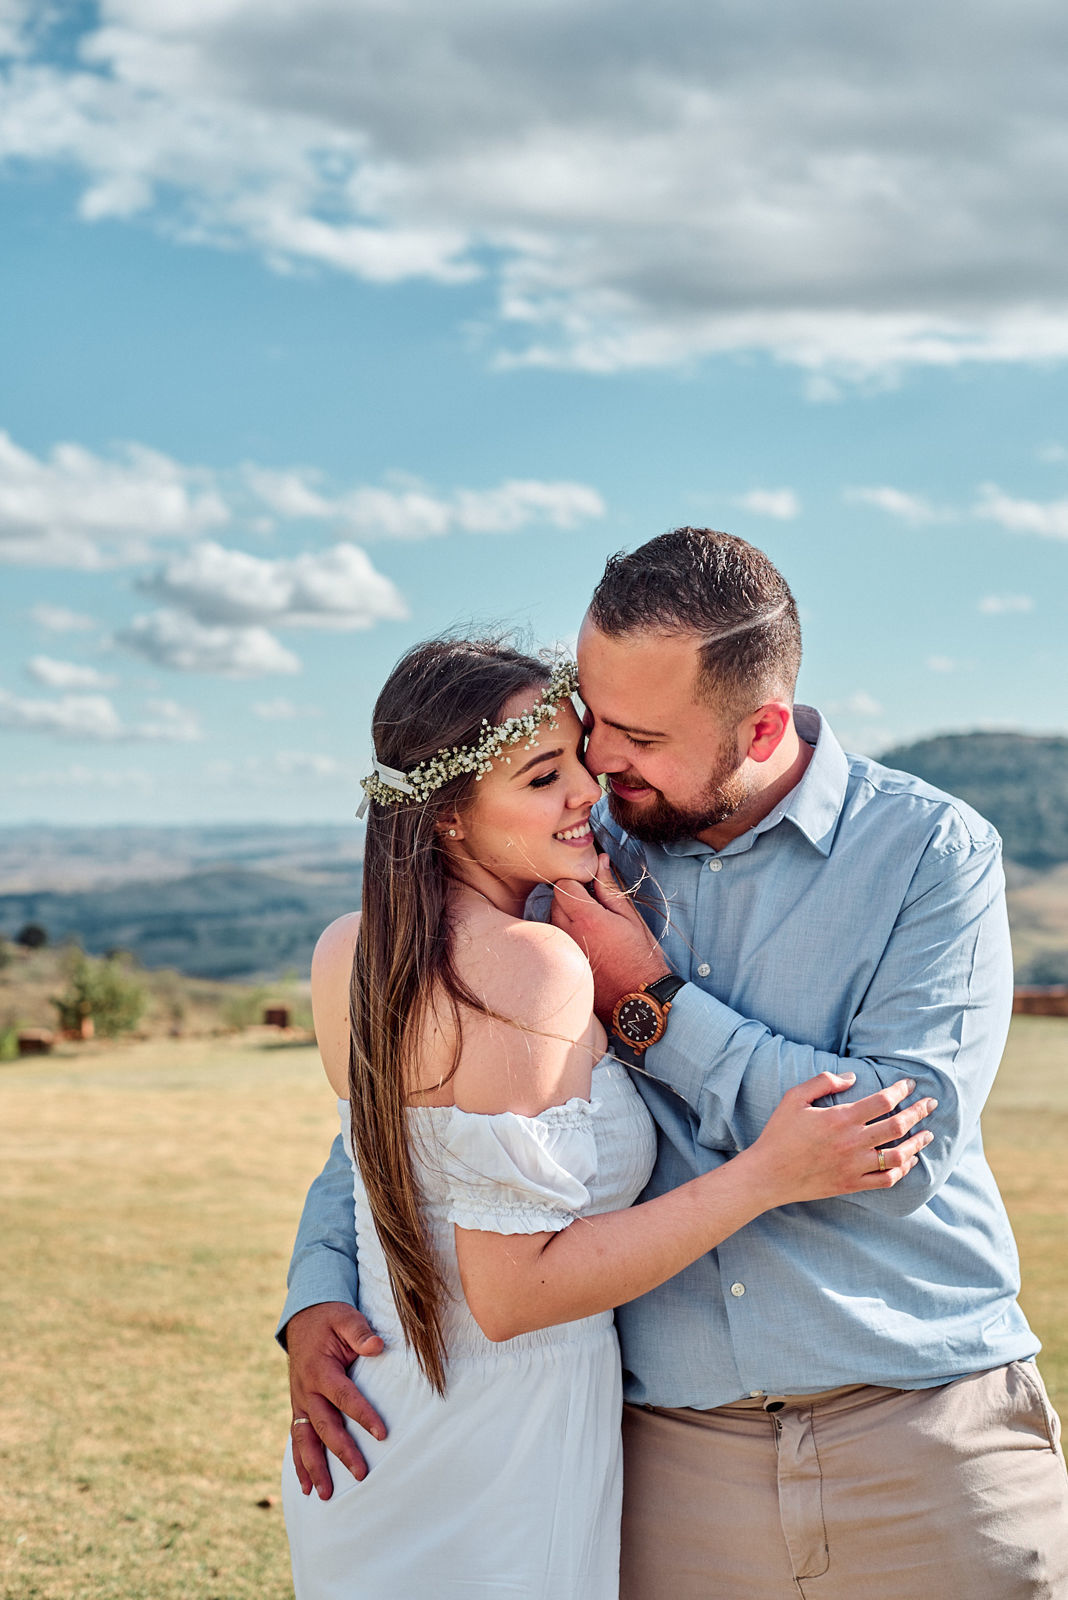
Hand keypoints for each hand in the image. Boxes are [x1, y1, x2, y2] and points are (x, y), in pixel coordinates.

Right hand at [287, 1302, 385, 1497]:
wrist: (303, 1318)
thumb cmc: (331, 1318)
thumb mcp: (346, 1317)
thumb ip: (360, 1332)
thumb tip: (377, 1346)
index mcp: (320, 1369)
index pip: (344, 1396)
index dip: (363, 1415)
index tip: (382, 1433)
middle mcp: (306, 1390)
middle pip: (324, 1426)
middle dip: (341, 1451)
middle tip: (361, 1474)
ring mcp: (299, 1401)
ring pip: (305, 1439)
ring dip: (314, 1468)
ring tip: (325, 1494)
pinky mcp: (298, 1408)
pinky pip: (297, 1438)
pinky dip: (300, 1463)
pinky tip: (305, 1487)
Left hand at [551, 853, 669, 1021]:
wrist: (638, 1001)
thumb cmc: (640, 958)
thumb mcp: (630, 918)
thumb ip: (610, 888)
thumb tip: (600, 862)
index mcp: (587, 918)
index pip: (563, 885)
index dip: (576, 882)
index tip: (591, 890)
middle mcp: (568, 934)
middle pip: (554, 901)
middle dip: (570, 899)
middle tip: (595, 909)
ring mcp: (562, 951)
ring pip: (552, 919)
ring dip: (566, 917)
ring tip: (592, 930)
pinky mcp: (561, 964)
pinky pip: (555, 939)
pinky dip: (566, 936)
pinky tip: (587, 945)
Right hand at [746, 1071, 936, 1206]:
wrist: (768, 1174)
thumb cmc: (779, 1133)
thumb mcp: (794, 1098)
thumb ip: (823, 1082)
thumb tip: (852, 1077)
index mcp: (840, 1118)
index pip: (883, 1100)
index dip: (901, 1091)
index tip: (910, 1085)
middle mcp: (853, 1142)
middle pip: (897, 1125)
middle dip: (919, 1112)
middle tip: (931, 1104)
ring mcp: (854, 1165)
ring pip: (899, 1154)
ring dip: (918, 1143)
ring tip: (928, 1134)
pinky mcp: (852, 1183)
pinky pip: (887, 1179)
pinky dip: (903, 1170)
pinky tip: (910, 1160)